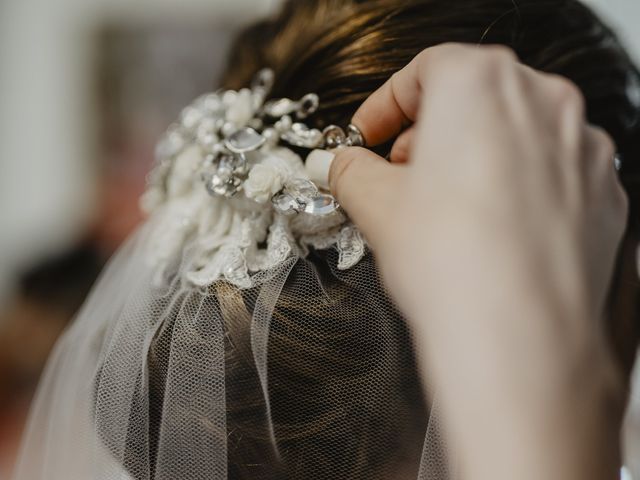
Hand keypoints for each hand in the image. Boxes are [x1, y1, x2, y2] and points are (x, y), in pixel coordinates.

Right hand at [328, 44, 627, 479]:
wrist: (518, 335)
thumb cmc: (448, 259)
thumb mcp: (375, 204)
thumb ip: (351, 172)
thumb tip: (341, 166)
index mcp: (479, 82)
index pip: (421, 73)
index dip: (384, 106)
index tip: (367, 137)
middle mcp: (542, 100)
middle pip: (472, 98)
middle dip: (429, 132)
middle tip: (401, 173)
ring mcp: (581, 145)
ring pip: (514, 133)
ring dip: (474, 156)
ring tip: (445, 205)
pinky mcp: (603, 192)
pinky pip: (549, 172)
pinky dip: (516, 186)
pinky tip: (491, 229)